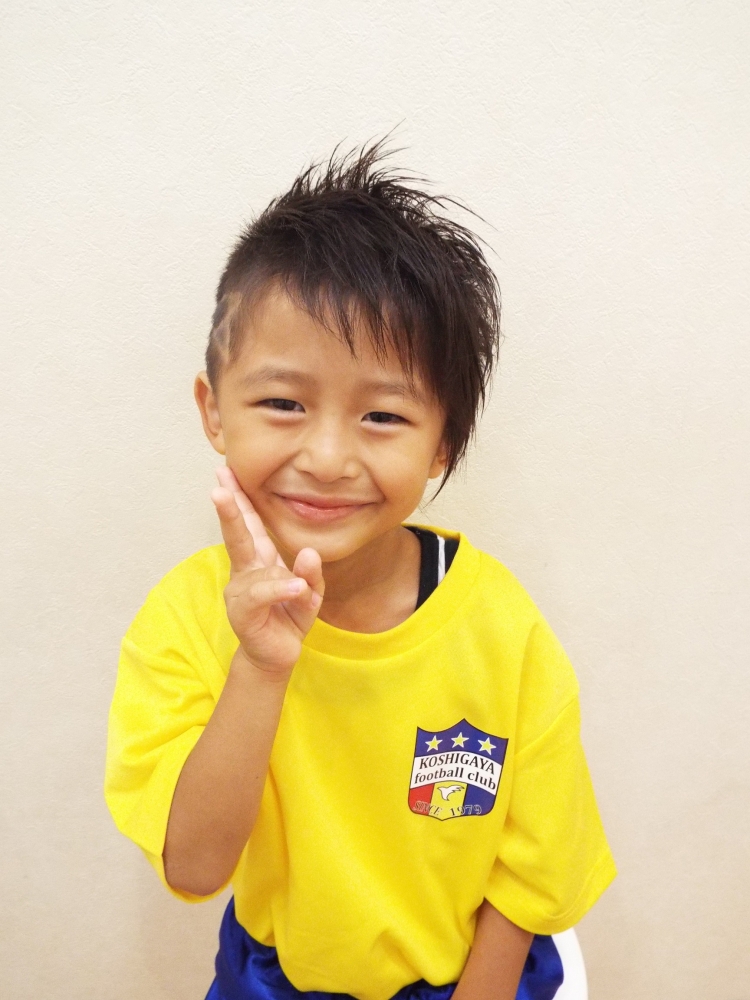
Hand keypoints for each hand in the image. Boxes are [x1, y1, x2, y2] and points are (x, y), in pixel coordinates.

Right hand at [212, 466, 323, 677]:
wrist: (278, 655)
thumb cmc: (289, 616)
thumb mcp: (310, 591)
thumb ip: (311, 572)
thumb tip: (309, 552)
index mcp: (260, 559)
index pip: (249, 524)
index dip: (238, 498)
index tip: (225, 472)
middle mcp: (246, 571)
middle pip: (237, 536)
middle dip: (229, 510)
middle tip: (218, 486)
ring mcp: (241, 592)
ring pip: (259, 571)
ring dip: (280, 577)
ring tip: (299, 588)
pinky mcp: (243, 613)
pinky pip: (262, 595)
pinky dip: (280, 590)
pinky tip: (296, 590)